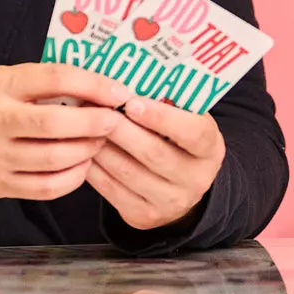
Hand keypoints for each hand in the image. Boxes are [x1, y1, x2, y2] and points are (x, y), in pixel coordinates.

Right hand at [0, 63, 124, 200]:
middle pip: (54, 124)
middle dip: (93, 123)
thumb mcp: (5, 78)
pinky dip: (73, 178)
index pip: (53, 79)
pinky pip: (47, 187)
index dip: (92, 85)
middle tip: (114, 121)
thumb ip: (44, 81)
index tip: (118, 93)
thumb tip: (97, 87)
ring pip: (54, 159)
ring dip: (87, 151)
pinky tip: (82, 166)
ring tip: (99, 142)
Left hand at [86, 96, 225, 230]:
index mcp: (210, 149)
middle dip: (121, 129)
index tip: (133, 102)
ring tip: (84, 125)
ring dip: (102, 146)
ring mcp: (170, 202)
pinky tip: (84, 149)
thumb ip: (168, 102)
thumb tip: (128, 77)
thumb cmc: (178, 139)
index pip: (192, 133)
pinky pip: (112, 191)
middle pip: (154, 153)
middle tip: (97, 108)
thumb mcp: (187, 119)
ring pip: (128, 172)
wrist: (182, 186)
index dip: (161, 117)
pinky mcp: (144, 216)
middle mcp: (195, 179)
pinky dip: (94, 168)